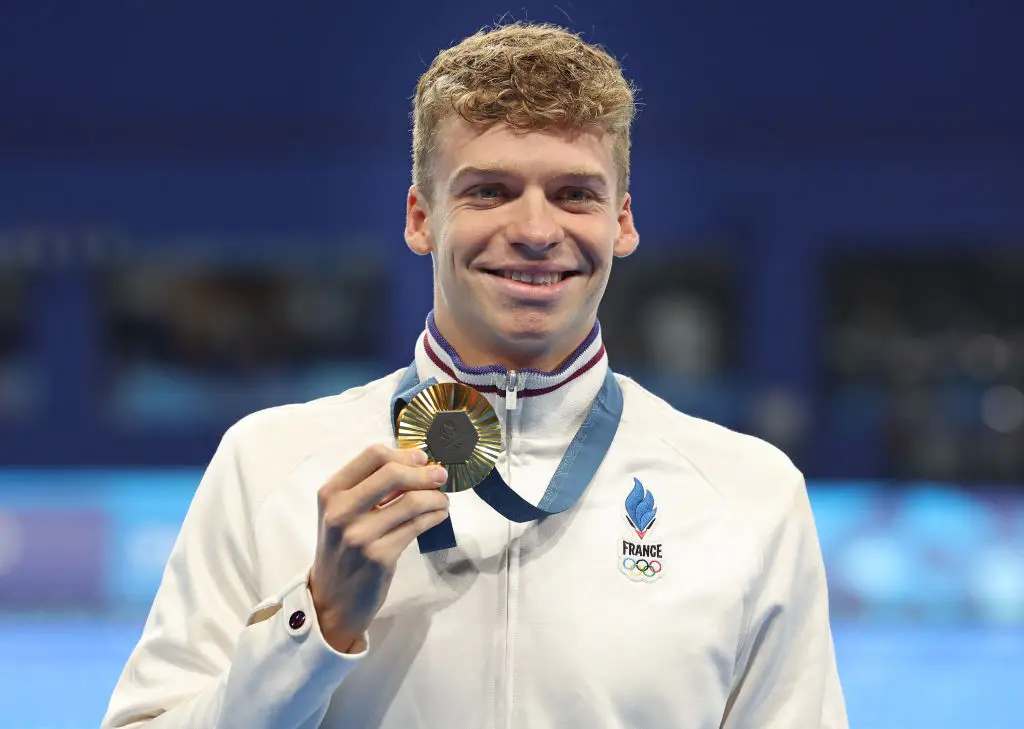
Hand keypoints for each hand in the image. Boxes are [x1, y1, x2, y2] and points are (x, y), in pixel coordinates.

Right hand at [308, 445, 448, 652]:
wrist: (332, 599)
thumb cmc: (342, 549)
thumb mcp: (343, 513)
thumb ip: (370, 487)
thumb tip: (417, 464)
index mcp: (331, 493)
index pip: (372, 455)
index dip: (404, 454)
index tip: (421, 459)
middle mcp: (341, 511)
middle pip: (393, 473)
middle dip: (424, 472)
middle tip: (441, 476)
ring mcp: (360, 536)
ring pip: (411, 501)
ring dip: (435, 497)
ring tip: (442, 500)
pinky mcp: (380, 557)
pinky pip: (417, 526)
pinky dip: (434, 516)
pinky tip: (438, 515)